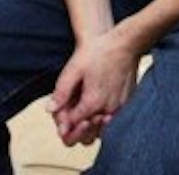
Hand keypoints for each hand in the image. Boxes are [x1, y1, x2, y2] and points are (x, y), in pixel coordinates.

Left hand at [46, 28, 139, 145]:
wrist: (125, 43)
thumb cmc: (99, 52)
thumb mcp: (73, 69)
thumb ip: (61, 92)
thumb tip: (50, 110)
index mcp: (93, 103)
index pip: (72, 125)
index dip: (64, 121)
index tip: (63, 109)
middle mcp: (108, 110)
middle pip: (88, 136)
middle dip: (76, 129)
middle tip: (72, 114)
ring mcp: (120, 108)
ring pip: (101, 131)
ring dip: (91, 127)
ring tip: (85, 111)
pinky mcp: (128, 104)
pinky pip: (113, 122)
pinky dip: (103, 120)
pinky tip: (98, 106)